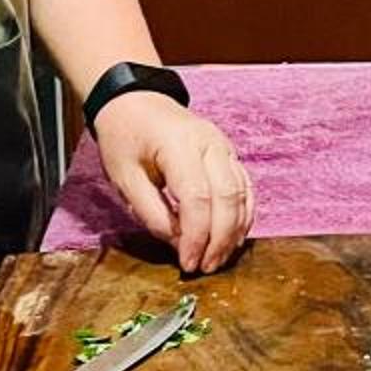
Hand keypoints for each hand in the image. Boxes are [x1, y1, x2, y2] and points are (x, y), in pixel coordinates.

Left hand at [93, 91, 251, 274]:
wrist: (135, 102)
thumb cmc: (125, 137)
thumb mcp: (124, 177)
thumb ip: (151, 213)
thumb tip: (178, 244)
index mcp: (179, 144)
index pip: (198, 198)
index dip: (196, 236)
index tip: (187, 263)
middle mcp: (210, 143)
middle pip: (228, 198)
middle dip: (220, 239)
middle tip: (206, 268)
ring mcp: (224, 147)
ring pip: (243, 195)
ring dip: (234, 232)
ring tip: (218, 259)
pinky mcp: (229, 154)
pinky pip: (245, 188)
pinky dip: (242, 216)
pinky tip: (232, 238)